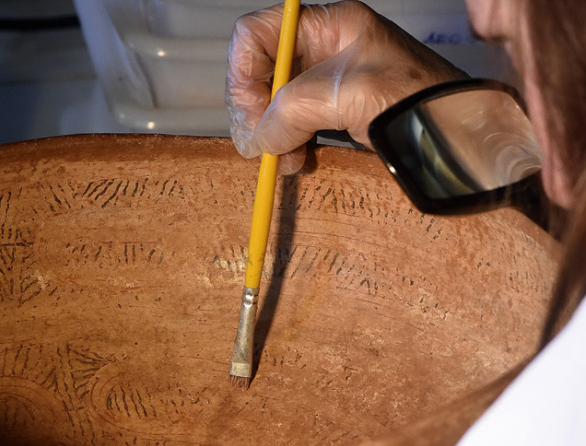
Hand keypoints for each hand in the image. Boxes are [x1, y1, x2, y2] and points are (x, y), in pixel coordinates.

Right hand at [226, 1, 466, 172]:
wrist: (460, 137)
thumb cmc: (418, 101)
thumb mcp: (345, 96)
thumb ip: (291, 112)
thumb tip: (259, 138)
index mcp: (329, 25)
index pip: (258, 32)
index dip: (245, 72)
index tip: (255, 110)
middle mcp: (324, 48)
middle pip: (260, 69)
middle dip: (255, 108)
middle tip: (263, 143)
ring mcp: (329, 81)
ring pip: (273, 101)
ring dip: (269, 132)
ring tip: (283, 159)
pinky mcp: (335, 112)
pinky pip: (292, 123)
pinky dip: (286, 143)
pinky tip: (295, 160)